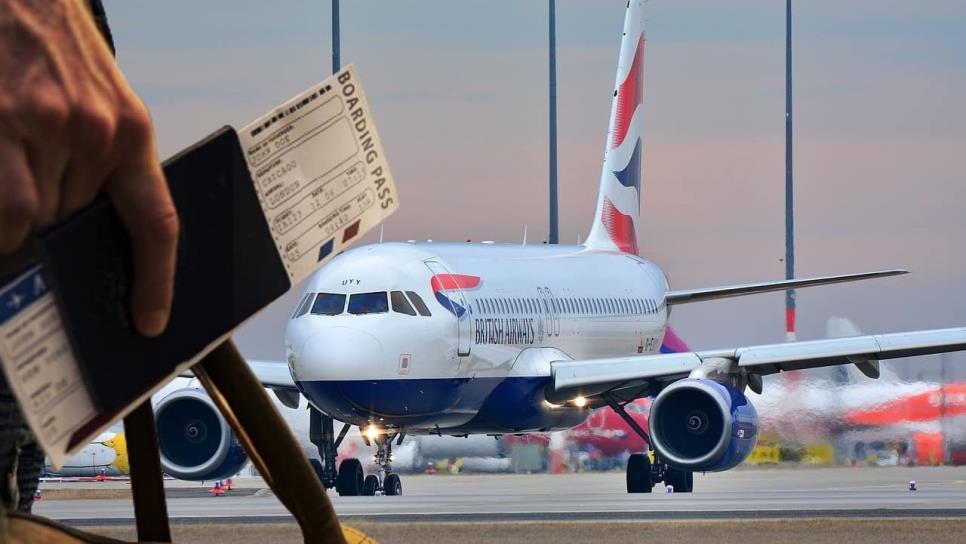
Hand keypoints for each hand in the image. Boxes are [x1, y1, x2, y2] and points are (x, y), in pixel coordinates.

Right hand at [0, 0, 177, 335]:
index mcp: (131, 133)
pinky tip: (2, 195)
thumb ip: (98, 162)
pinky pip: (5, 208)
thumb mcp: (99, 102)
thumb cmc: (54, 47)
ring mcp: (44, 129)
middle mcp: (94, 134)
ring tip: (12, 201)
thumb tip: (79, 224)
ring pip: (31, 221)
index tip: (149, 320)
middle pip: (74, 226)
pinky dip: (1, 221)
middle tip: (32, 232)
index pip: (156, 221)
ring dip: (17, 226)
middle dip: (53, 236)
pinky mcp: (1, 126)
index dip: (155, 279)